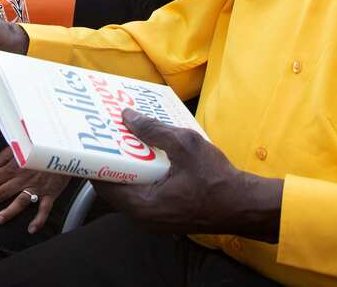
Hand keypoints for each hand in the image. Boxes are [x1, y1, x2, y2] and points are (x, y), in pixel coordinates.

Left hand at [0, 146, 70, 232]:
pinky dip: (39, 219)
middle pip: (1, 191)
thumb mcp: (21, 145)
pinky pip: (44, 208)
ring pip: (20, 201)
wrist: (65, 148)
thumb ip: (4, 156)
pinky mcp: (50, 193)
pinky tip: (31, 229)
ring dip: (8, 212)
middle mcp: (23, 178)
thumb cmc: (41, 146)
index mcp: (14, 166)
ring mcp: (37, 186)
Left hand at [92, 109, 281, 242]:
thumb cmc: (218, 180)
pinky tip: (151, 153)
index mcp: (144, 206)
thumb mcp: (185, 145)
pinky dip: (144, 174)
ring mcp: (156, 219)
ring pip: (131, 189)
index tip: (91, 141)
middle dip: (112, 159)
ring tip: (128, 139)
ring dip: (129, 165)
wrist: (245, 205)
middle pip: (115, 186)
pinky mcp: (167, 215)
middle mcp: (145, 217)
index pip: (104, 185)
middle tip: (109, 135)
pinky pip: (146, 193)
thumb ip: (153, 130)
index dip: (95, 162)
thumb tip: (127, 116)